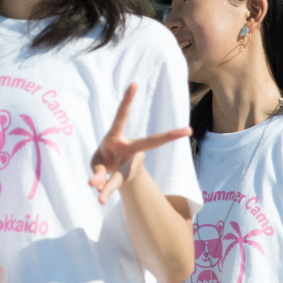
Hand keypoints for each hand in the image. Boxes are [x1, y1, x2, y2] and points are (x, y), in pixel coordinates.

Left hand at [88, 84, 190, 203]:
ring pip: (127, 168)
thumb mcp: (96, 163)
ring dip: (109, 183)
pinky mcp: (127, 176)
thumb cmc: (103, 160)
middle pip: (151, 141)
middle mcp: (129, 147)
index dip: (127, 100)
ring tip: (101, 196)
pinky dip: (105, 191)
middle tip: (189, 131)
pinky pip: (115, 184)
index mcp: (115, 136)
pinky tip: (101, 199)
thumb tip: (94, 184)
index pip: (122, 116)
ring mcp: (130, 163)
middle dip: (170, 136)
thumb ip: (96, 172)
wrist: (111, 175)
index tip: (134, 83)